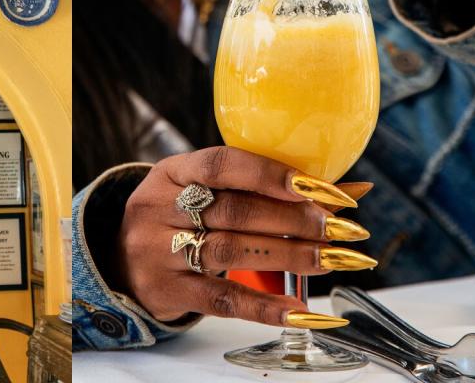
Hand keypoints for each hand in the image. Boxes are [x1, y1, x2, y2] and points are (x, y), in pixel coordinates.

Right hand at [113, 147, 373, 324]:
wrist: (119, 260)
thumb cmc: (179, 217)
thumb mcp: (206, 190)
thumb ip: (270, 187)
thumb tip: (355, 190)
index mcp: (173, 171)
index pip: (221, 164)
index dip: (270, 174)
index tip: (319, 187)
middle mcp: (161, 207)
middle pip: (233, 211)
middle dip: (293, 219)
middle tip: (339, 228)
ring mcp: (159, 250)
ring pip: (230, 252)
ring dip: (288, 256)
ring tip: (331, 260)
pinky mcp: (166, 291)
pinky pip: (220, 299)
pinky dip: (264, 306)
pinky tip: (300, 310)